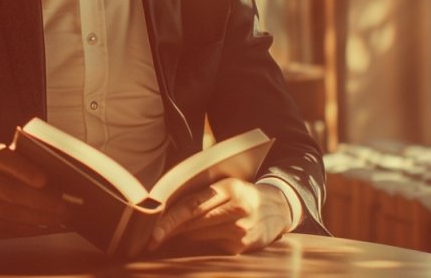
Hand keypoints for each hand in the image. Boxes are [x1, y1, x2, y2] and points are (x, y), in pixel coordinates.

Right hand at [0, 143, 68, 234]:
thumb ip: (14, 159)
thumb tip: (52, 173)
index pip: (2, 159)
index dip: (24, 170)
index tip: (45, 180)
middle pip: (10, 192)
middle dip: (41, 201)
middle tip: (63, 205)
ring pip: (10, 213)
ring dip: (39, 218)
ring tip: (58, 218)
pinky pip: (4, 227)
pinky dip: (27, 229)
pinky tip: (43, 226)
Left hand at [148, 178, 291, 254]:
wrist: (278, 208)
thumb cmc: (243, 193)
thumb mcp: (228, 184)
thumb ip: (203, 192)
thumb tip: (168, 206)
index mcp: (231, 188)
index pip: (193, 204)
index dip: (170, 219)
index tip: (153, 231)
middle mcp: (238, 209)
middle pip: (194, 222)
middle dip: (170, 230)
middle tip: (151, 236)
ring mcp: (240, 231)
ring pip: (200, 236)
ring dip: (183, 235)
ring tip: (168, 234)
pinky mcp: (242, 247)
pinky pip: (210, 246)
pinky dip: (199, 242)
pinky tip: (192, 239)